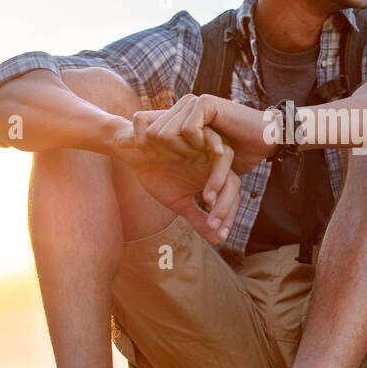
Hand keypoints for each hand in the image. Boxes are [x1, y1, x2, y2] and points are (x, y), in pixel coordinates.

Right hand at [111, 117, 240, 244]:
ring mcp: (205, 144)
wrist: (133, 151)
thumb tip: (217, 240)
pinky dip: (211, 146)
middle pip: (233, 180)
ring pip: (227, 157)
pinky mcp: (192, 128)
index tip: (219, 235)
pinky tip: (209, 161)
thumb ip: (198, 217)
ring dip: (219, 180)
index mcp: (213, 176)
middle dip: (225, 204)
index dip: (227, 215)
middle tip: (213, 223)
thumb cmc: (156, 175)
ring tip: (207, 200)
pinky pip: (210, 135)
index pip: (231, 195)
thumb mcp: (179, 201)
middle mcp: (213, 160)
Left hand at [133, 93, 275, 174]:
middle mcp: (181, 108)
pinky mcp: (206, 103)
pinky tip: (211, 149)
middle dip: (160, 155)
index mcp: (175, 119)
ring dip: (180, 154)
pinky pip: (187, 129)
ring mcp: (192, 103)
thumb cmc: (236, 154)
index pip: (138, 127)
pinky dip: (196, 144)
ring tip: (198, 160)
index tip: (159, 165)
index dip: (142, 148)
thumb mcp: (201, 163)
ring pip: (163, 133)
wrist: (264, 141)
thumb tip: (146, 167)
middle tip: (184, 164)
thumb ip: (177, 163)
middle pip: (145, 134)